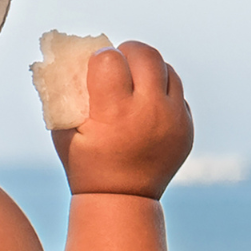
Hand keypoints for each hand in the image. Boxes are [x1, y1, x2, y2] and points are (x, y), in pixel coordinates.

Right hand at [52, 41, 193, 198]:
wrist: (122, 198)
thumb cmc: (85, 161)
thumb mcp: (63, 129)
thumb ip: (65, 93)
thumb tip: (69, 59)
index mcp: (114, 112)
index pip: (110, 58)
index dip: (100, 57)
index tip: (96, 66)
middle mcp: (149, 112)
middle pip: (146, 55)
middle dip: (129, 51)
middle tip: (119, 59)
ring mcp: (173, 120)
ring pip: (168, 69)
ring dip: (149, 68)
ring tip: (134, 79)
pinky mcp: (187, 127)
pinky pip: (178, 93)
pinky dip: (162, 91)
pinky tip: (146, 103)